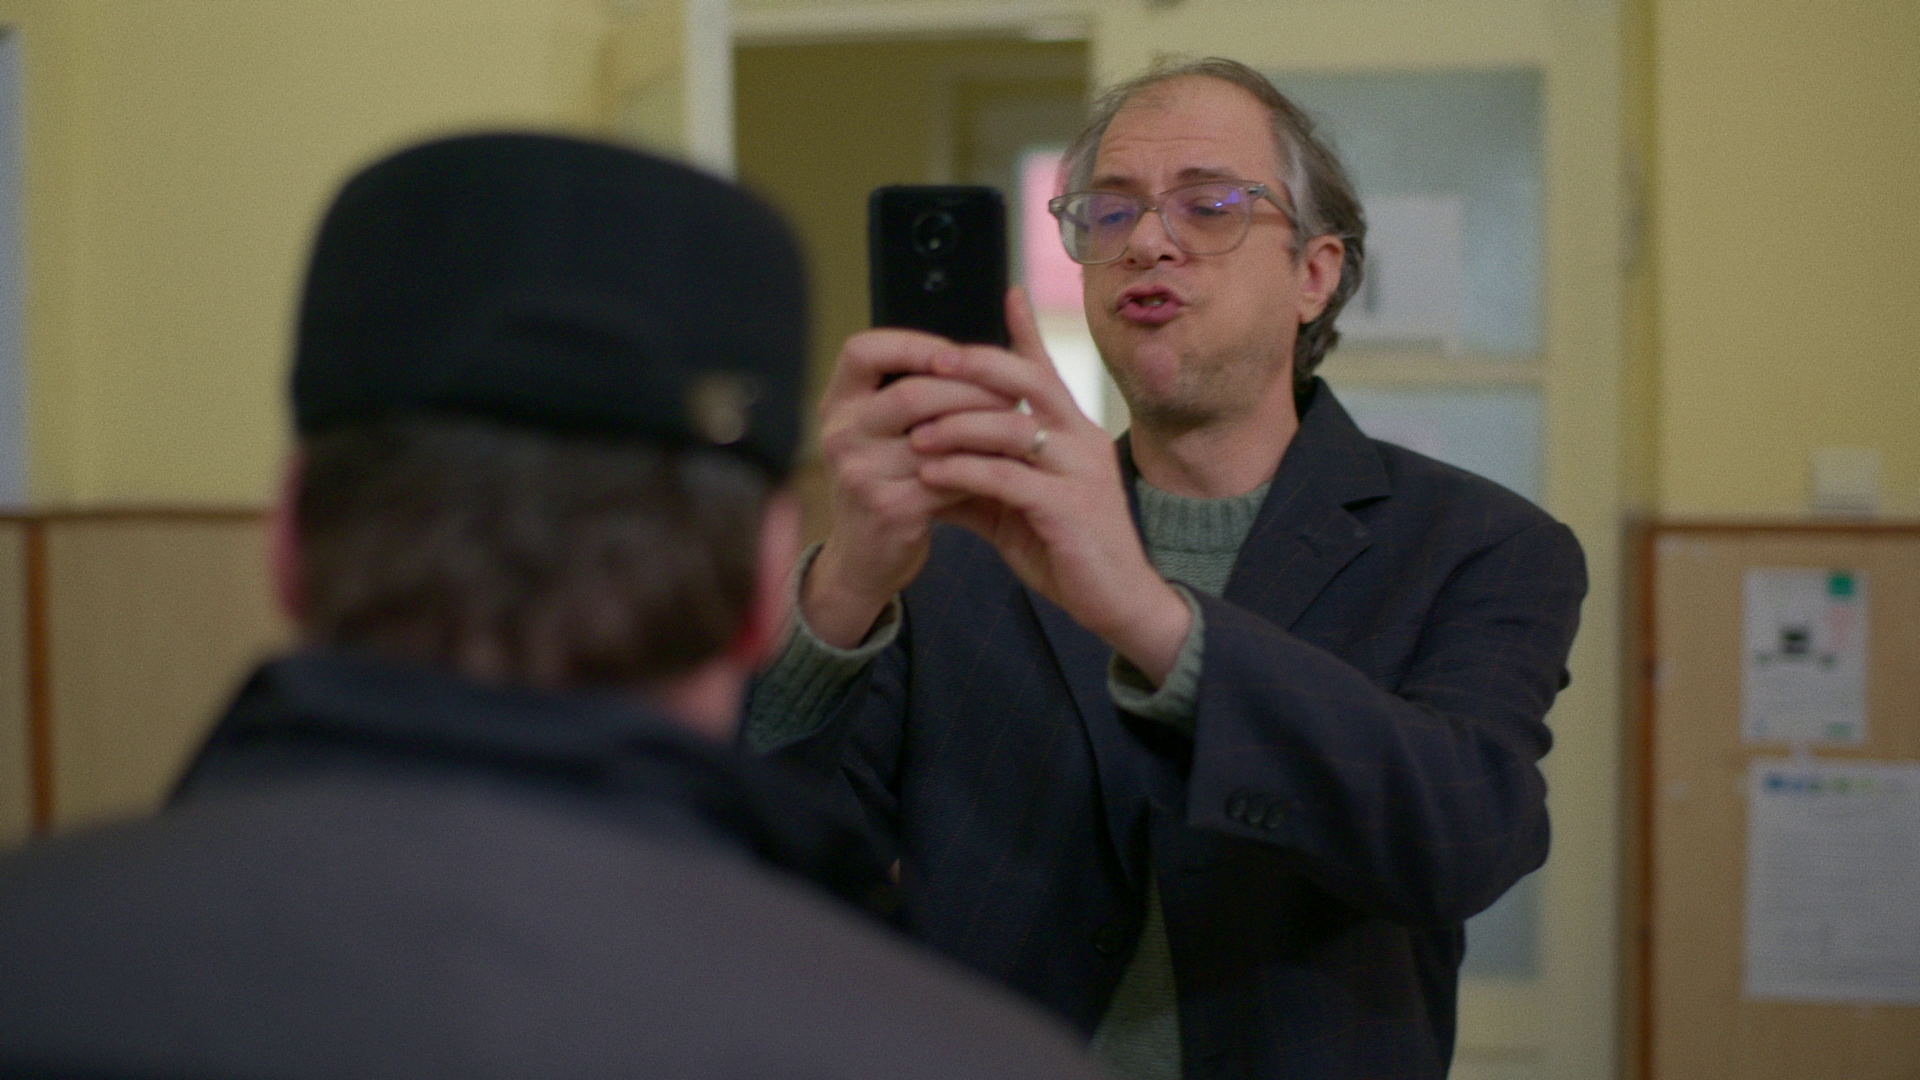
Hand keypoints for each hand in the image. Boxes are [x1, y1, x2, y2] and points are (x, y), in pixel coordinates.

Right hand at [804, 328, 1016, 647]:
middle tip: (1012, 391)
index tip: (957, 351)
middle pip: (910, 393)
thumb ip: (910, 389)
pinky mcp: (889, 509)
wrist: (863, 559)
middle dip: (969, 388)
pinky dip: (981, 467)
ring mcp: (860, 474)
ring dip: (984, 428)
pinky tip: (1006, 462)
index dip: (912, 343)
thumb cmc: (885, 480)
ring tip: (1017, 423)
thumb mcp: (880, 431)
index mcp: (838, 403)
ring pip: (935, 437)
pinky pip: (948, 477)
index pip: (863, 350)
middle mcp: (840, 434)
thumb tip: (979, 349)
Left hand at [909, 289, 1191, 683]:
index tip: (1009, 293)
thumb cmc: (1066, 550)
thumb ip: (981, 478)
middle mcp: (1082, 439)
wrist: (1119, 602)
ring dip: (958, 426)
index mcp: (1073, 432)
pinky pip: (1008, 478)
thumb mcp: (1017, 507)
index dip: (1028, 331)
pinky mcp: (1069, 508)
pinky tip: (931, 476)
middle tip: (931, 362)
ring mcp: (1079, 471)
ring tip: (915, 435)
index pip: (1048, 370)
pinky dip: (964, 473)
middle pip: (1031, 380)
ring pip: (1013, 426)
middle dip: (979, 365)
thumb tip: (926, 463)